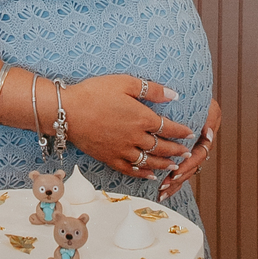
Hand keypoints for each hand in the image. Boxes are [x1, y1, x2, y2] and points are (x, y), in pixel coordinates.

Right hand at [60, 75, 192, 176]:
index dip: (181, 131)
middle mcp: (134, 137)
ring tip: (174, 167)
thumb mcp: (124, 82)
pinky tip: (149, 176)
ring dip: (163, 164)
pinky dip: (142, 174)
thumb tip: (173, 95)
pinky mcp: (109, 158)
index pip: (167, 127)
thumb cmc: (94, 92)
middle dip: (176, 150)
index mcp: (140, 118)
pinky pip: (130, 170)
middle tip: (186, 152)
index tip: (190, 133)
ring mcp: (121, 150)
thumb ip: (151, 89)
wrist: (67, 111)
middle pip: (161, 147)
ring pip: (148, 162)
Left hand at [159, 98, 219, 200]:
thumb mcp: (210, 108)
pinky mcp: (181, 154)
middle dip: (178, 179)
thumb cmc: (200, 101)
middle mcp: (198, 149)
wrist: (193, 98)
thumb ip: (210, 120)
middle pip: (190, 169)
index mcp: (205, 140)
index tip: (175, 172)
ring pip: (184, 173)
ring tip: (160, 192)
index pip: (198, 156)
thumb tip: (208, 134)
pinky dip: (171, 181)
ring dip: (173, 184)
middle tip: (164, 185)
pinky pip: (177, 170)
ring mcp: (190, 153)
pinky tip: (160, 190)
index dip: (187, 165)